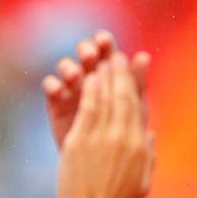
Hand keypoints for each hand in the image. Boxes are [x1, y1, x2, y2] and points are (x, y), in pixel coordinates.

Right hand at [42, 31, 149, 148]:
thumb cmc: (125, 130)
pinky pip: (51, 87)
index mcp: (114, 71)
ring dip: (69, 67)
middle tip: (89, 55)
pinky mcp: (58, 102)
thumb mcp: (134, 106)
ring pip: (67, 67)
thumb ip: (137, 81)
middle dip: (86, 50)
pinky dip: (53, 85)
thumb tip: (145, 55)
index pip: (108, 50)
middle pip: (85, 54)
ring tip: (75, 76)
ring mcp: (74, 88)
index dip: (104, 43)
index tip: (104, 39)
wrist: (106, 158)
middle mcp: (93, 75)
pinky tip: (58, 90)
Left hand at [57, 54, 154, 197]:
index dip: (134, 85)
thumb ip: (147, 155)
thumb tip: (149, 136)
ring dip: (104, 78)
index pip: (136, 108)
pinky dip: (88, 94)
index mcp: (140, 147)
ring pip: (104, 100)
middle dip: (119, 75)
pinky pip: (86, 111)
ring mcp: (100, 139)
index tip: (132, 71)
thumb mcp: (142, 181)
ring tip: (102, 61)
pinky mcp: (79, 143)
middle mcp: (123, 138)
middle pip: (122, 98)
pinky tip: (88, 80)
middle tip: (116, 56)